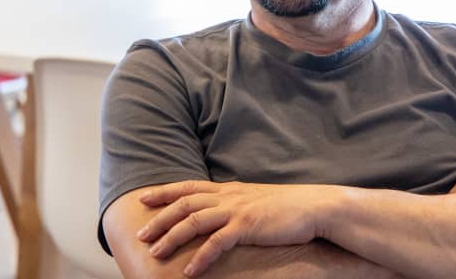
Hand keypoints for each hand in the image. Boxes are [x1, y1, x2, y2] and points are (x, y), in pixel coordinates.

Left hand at [136, 180, 331, 275]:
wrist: (314, 207)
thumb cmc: (289, 207)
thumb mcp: (256, 200)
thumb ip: (237, 204)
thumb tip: (222, 213)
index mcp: (230, 189)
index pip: (189, 186)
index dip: (165, 191)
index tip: (144, 197)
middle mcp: (229, 196)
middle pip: (184, 203)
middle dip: (159, 218)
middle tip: (140, 234)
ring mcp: (237, 210)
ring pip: (193, 221)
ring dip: (171, 237)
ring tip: (155, 254)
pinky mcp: (247, 226)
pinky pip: (216, 242)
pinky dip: (199, 258)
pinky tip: (189, 272)